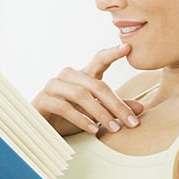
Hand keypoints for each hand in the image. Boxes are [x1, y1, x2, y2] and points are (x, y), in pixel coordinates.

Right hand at [31, 42, 145, 135]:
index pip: (99, 60)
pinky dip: (81, 119)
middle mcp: (67, 76)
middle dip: (116, 104)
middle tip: (131, 121)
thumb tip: (140, 110)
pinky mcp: (43, 99)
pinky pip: (65, 107)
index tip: (128, 48)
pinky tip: (93, 129)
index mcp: (81, 75)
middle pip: (96, 84)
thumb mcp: (95, 114)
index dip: (112, 53)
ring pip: (81, 95)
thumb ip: (114, 109)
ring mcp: (53, 86)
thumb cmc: (67, 119)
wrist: (39, 129)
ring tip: (114, 128)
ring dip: (101, 113)